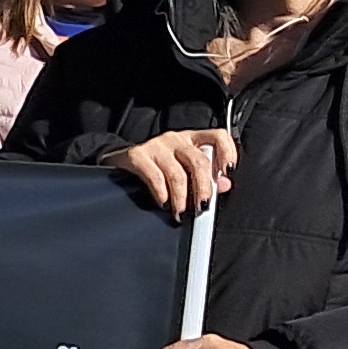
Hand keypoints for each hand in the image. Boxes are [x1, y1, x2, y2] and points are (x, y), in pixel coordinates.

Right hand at [111, 126, 237, 216]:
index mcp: (192, 139)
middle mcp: (176, 139)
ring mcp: (156, 146)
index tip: (227, 171)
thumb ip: (207, 177)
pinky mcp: (137, 155)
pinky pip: (155, 177)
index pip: (217, 136)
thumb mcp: (184, 168)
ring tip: (181, 212)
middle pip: (198, 161)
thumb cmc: (157, 167)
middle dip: (203, 188)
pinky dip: (162, 194)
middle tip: (202, 207)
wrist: (119, 161)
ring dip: (181, 198)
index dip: (227, 152)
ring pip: (177, 174)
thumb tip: (224, 185)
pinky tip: (164, 204)